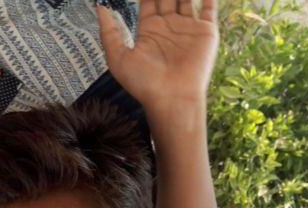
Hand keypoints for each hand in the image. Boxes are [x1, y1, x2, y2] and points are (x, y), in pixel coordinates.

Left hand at [96, 0, 218, 113]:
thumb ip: (109, 33)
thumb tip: (99, 7)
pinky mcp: (206, 31)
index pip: (148, 0)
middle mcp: (169, 26)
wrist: (172, 98)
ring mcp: (188, 27)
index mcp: (149, 30)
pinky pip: (209, 5)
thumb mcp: (118, 59)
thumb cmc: (144, 83)